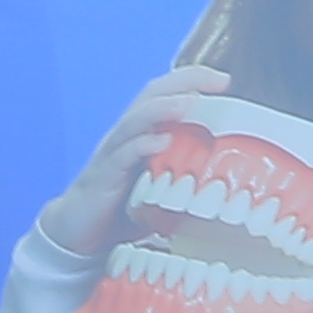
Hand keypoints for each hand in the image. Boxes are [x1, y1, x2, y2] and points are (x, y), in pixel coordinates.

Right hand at [34, 64, 238, 262]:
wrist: (77, 233)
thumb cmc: (124, 207)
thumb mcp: (160, 185)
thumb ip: (187, 173)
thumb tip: (234, 177)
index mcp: (141, 134)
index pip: (165, 95)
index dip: (191, 81)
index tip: (225, 79)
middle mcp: (126, 137)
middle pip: (151, 96)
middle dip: (184, 83)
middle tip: (216, 81)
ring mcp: (112, 155)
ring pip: (135, 120)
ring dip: (163, 109)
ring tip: (190, 103)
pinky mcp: (102, 178)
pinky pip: (121, 156)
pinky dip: (142, 146)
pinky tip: (162, 142)